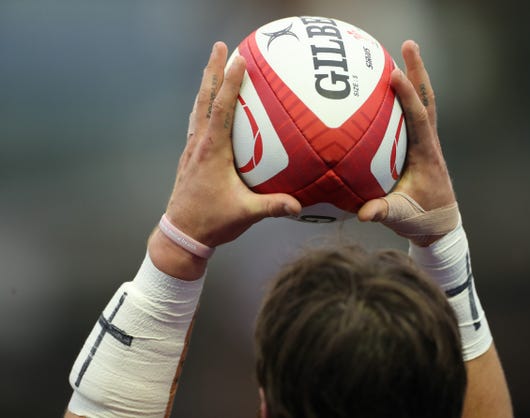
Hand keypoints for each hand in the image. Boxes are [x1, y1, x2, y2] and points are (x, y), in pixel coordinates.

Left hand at [148, 42, 300, 278]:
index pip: (222, 109)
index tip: (238, 59)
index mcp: (212, 152)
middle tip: (220, 46)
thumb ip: (273, 206)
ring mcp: (192, 150)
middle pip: (205, 99)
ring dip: (206, 85)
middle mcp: (199, 145)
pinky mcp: (190, 157)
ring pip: (198, 108)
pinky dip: (203, 106)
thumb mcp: (245, 214)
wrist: (181, 234)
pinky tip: (208, 106)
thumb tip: (299, 206)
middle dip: (212, 70)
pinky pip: (197, 123)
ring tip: (212, 66)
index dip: (230, 83)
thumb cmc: (212, 222)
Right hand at [358, 40, 456, 241]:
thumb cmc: (422, 219)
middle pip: (426, 100)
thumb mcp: (401, 217)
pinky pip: (412, 115)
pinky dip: (405, 97)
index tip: (394, 74)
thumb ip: (384, 212)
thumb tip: (364, 213)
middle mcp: (430, 143)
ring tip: (400, 53)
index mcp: (426, 154)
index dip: (407, 96)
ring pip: (422, 103)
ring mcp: (426, 142)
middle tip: (407, 44)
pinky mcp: (419, 146)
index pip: (418, 119)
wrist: (440, 224)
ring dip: (414, 78)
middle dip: (417, 71)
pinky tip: (388, 89)